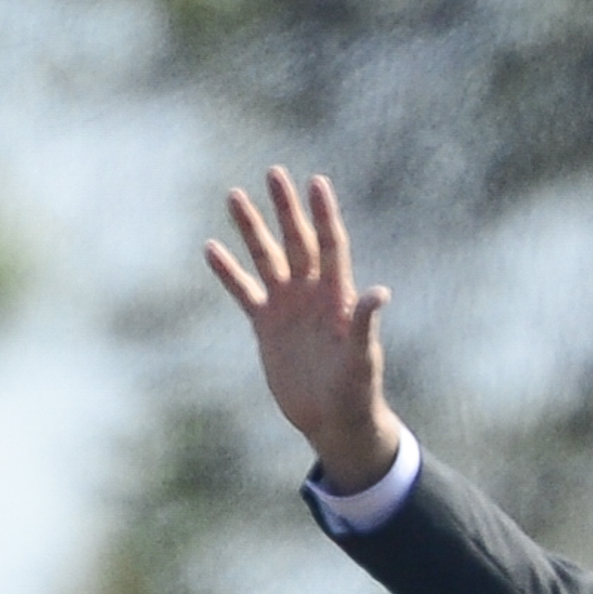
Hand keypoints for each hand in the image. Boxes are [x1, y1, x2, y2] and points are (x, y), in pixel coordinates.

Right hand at [205, 172, 403, 489]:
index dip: (323, 215)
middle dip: (285, 208)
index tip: (316, 182)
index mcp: (337, 296)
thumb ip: (366, 324)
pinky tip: (212, 248)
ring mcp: (287, 307)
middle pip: (296, 241)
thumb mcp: (362, 358)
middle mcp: (311, 293)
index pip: (331, 245)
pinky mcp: (266, 326)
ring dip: (251, 229)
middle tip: (273, 173)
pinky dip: (228, 272)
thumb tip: (380, 293)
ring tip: (234, 196)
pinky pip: (244, 291)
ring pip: (266, 258)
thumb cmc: (356, 391)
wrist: (333, 420)